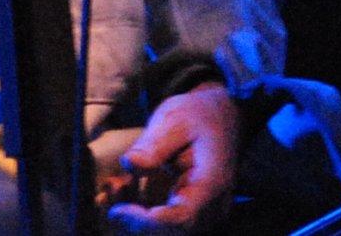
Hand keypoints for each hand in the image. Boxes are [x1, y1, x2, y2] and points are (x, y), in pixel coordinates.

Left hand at [104, 81, 239, 232]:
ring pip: (168, 231)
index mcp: (212, 183)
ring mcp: (207, 212)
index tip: (119, 210)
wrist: (225, 116)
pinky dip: (145, 215)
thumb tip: (130, 164)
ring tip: (120, 191)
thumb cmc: (201, 115)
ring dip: (138, 219)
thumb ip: (154, 144)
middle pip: (172, 232)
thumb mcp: (176, 118)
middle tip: (115, 197)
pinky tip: (129, 194)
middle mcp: (214, 205)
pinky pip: (169, 224)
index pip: (181, 217)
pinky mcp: (196, 212)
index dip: (147, 221)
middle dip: (137, 221)